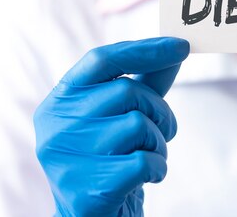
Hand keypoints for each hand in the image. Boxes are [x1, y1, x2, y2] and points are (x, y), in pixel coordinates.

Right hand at [33, 37, 189, 216]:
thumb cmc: (110, 160)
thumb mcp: (123, 115)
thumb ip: (145, 81)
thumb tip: (176, 47)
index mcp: (59, 100)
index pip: (101, 59)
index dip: (144, 49)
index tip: (181, 46)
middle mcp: (54, 125)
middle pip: (126, 91)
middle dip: (159, 110)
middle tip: (163, 129)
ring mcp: (66, 159)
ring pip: (136, 124)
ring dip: (159, 141)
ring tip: (148, 155)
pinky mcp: (85, 190)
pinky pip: (142, 162)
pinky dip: (157, 168)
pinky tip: (147, 177)